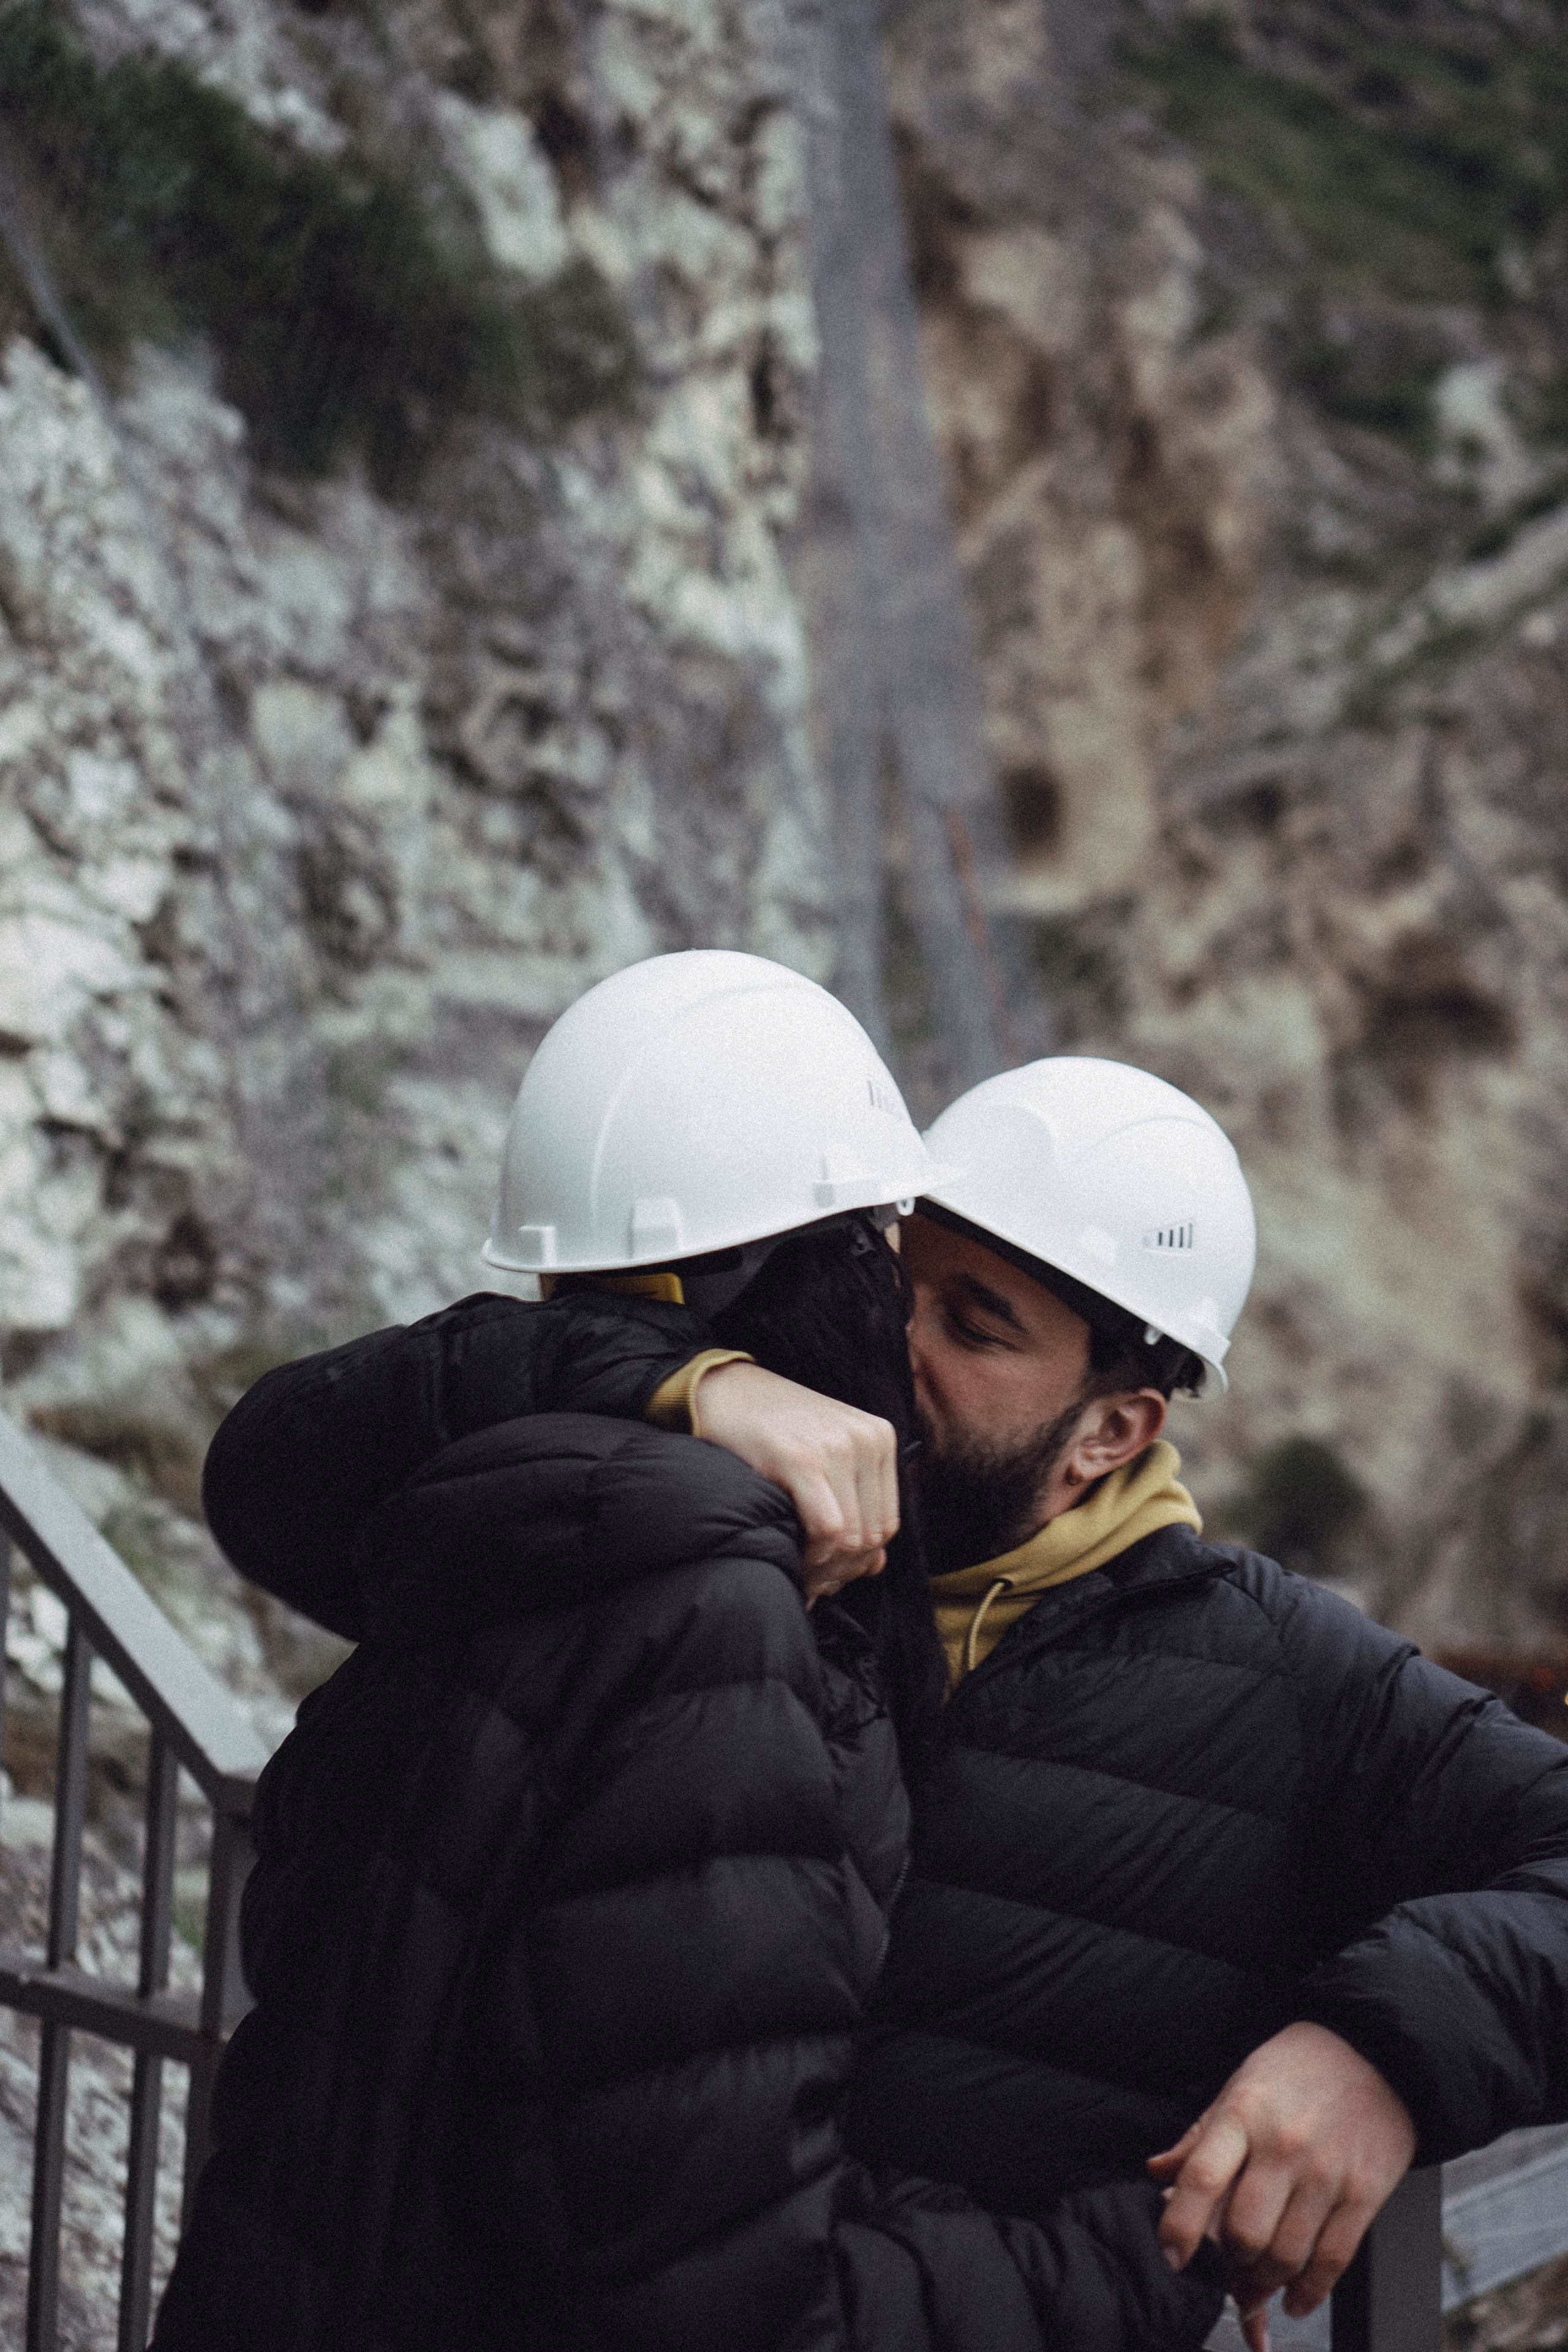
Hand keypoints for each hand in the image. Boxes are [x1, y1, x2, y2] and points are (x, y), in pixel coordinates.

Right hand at [693, 1361, 898, 1604]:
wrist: (720, 1390)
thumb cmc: (770, 1430)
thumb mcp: (824, 1458)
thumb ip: (854, 1506)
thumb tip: (876, 1567)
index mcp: (879, 1437)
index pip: (887, 1522)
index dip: (860, 1561)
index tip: (829, 1577)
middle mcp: (866, 1439)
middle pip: (873, 1535)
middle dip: (842, 1571)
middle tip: (812, 1585)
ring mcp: (836, 1446)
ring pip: (852, 1538)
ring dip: (825, 1569)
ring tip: (801, 1576)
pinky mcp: (801, 1458)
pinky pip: (826, 1529)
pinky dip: (812, 1556)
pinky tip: (793, 1557)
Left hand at [1149, 2023, 1415, 2321]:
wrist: (1375, 2051)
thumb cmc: (1296, 2069)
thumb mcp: (1239, 2085)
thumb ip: (1199, 2136)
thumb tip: (1157, 2172)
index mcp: (1243, 2113)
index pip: (1202, 2177)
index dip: (1179, 2225)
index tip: (1171, 2257)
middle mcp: (1284, 2144)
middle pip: (1245, 2231)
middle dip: (1230, 2262)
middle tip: (1228, 2268)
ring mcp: (1327, 2172)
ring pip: (1286, 2254)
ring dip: (1265, 2283)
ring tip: (1256, 2285)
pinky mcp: (1364, 2193)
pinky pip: (1333, 2259)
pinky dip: (1309, 2291)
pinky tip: (1294, 2299)